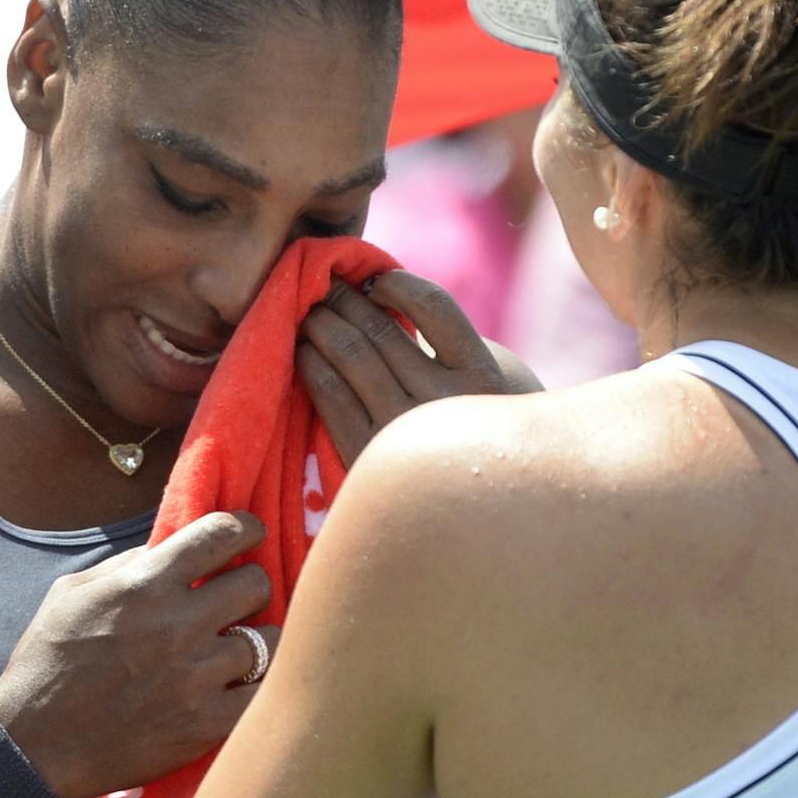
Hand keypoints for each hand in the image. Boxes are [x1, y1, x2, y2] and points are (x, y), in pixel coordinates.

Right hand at [0, 512, 277, 797]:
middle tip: (237, 600)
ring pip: (270, 640)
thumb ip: (128, 565)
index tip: (251, 532)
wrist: (33, 747)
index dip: (246, 527)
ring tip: (240, 648)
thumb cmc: (47, 664)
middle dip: (249, 586)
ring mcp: (197, 676)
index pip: (222, 534)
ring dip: (258, 640)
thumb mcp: (72, 593)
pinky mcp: (207, 724)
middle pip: (256, 583)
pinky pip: (264, 693)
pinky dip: (258, 687)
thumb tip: (170, 547)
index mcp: (145, 585)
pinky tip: (241, 686)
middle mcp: (178, 624)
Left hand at [297, 271, 537, 465]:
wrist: (472, 516)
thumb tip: (397, 304)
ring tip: (310, 313)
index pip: (432, 306)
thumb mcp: (492, 385)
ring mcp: (401, 433)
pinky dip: (311, 365)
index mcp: (481, 376)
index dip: (396, 284)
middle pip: (382, 331)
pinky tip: (305, 352)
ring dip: (322, 326)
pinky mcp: (365, 459)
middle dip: (346, 299)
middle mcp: (443, 403)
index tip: (377, 282)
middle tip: (325, 285)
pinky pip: (330, 397)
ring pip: (351, 357)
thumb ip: (457, 345)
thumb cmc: (482, 437)